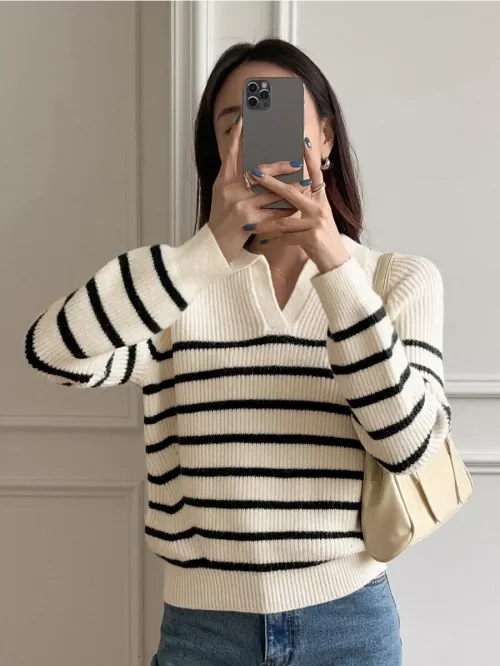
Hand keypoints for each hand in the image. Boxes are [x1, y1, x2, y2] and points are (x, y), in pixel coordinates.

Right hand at [208, 116, 305, 264]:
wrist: (214, 249)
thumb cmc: (222, 223)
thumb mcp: (222, 198)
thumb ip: (234, 181)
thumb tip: (254, 168)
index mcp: (223, 182)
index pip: (231, 155)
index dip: (237, 138)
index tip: (244, 120)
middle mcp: (229, 190)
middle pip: (259, 171)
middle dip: (280, 167)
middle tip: (297, 163)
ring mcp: (239, 205)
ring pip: (271, 193)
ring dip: (290, 188)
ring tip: (306, 183)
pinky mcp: (248, 221)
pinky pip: (273, 213)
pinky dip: (286, 210)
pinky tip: (298, 207)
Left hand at [243, 138, 350, 273]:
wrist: (336, 260)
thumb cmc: (322, 237)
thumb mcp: (318, 216)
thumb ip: (307, 202)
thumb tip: (295, 187)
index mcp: (321, 200)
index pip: (315, 174)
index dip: (309, 157)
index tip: (302, 140)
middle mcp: (320, 208)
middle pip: (293, 192)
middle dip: (271, 183)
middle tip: (254, 173)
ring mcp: (317, 223)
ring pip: (284, 219)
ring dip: (265, 222)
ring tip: (249, 223)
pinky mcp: (312, 238)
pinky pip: (286, 238)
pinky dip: (273, 241)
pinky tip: (260, 244)